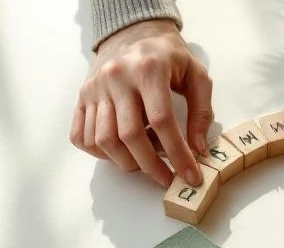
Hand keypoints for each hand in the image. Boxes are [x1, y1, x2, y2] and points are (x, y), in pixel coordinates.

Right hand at [70, 20, 212, 186]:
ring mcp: (95, 88)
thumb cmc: (168, 56)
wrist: (132, 31)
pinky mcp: (82, 97)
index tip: (190, 176)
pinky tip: (121, 152)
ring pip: (103, 140)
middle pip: (129, 135)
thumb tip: (197, 149)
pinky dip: (100, 153)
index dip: (178, 154)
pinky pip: (82, 136)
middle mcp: (117, 78)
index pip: (162, 121)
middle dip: (151, 166)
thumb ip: (202, 111)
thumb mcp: (196, 75)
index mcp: (148, 69)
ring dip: (127, 161)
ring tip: (145, 162)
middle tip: (167, 178)